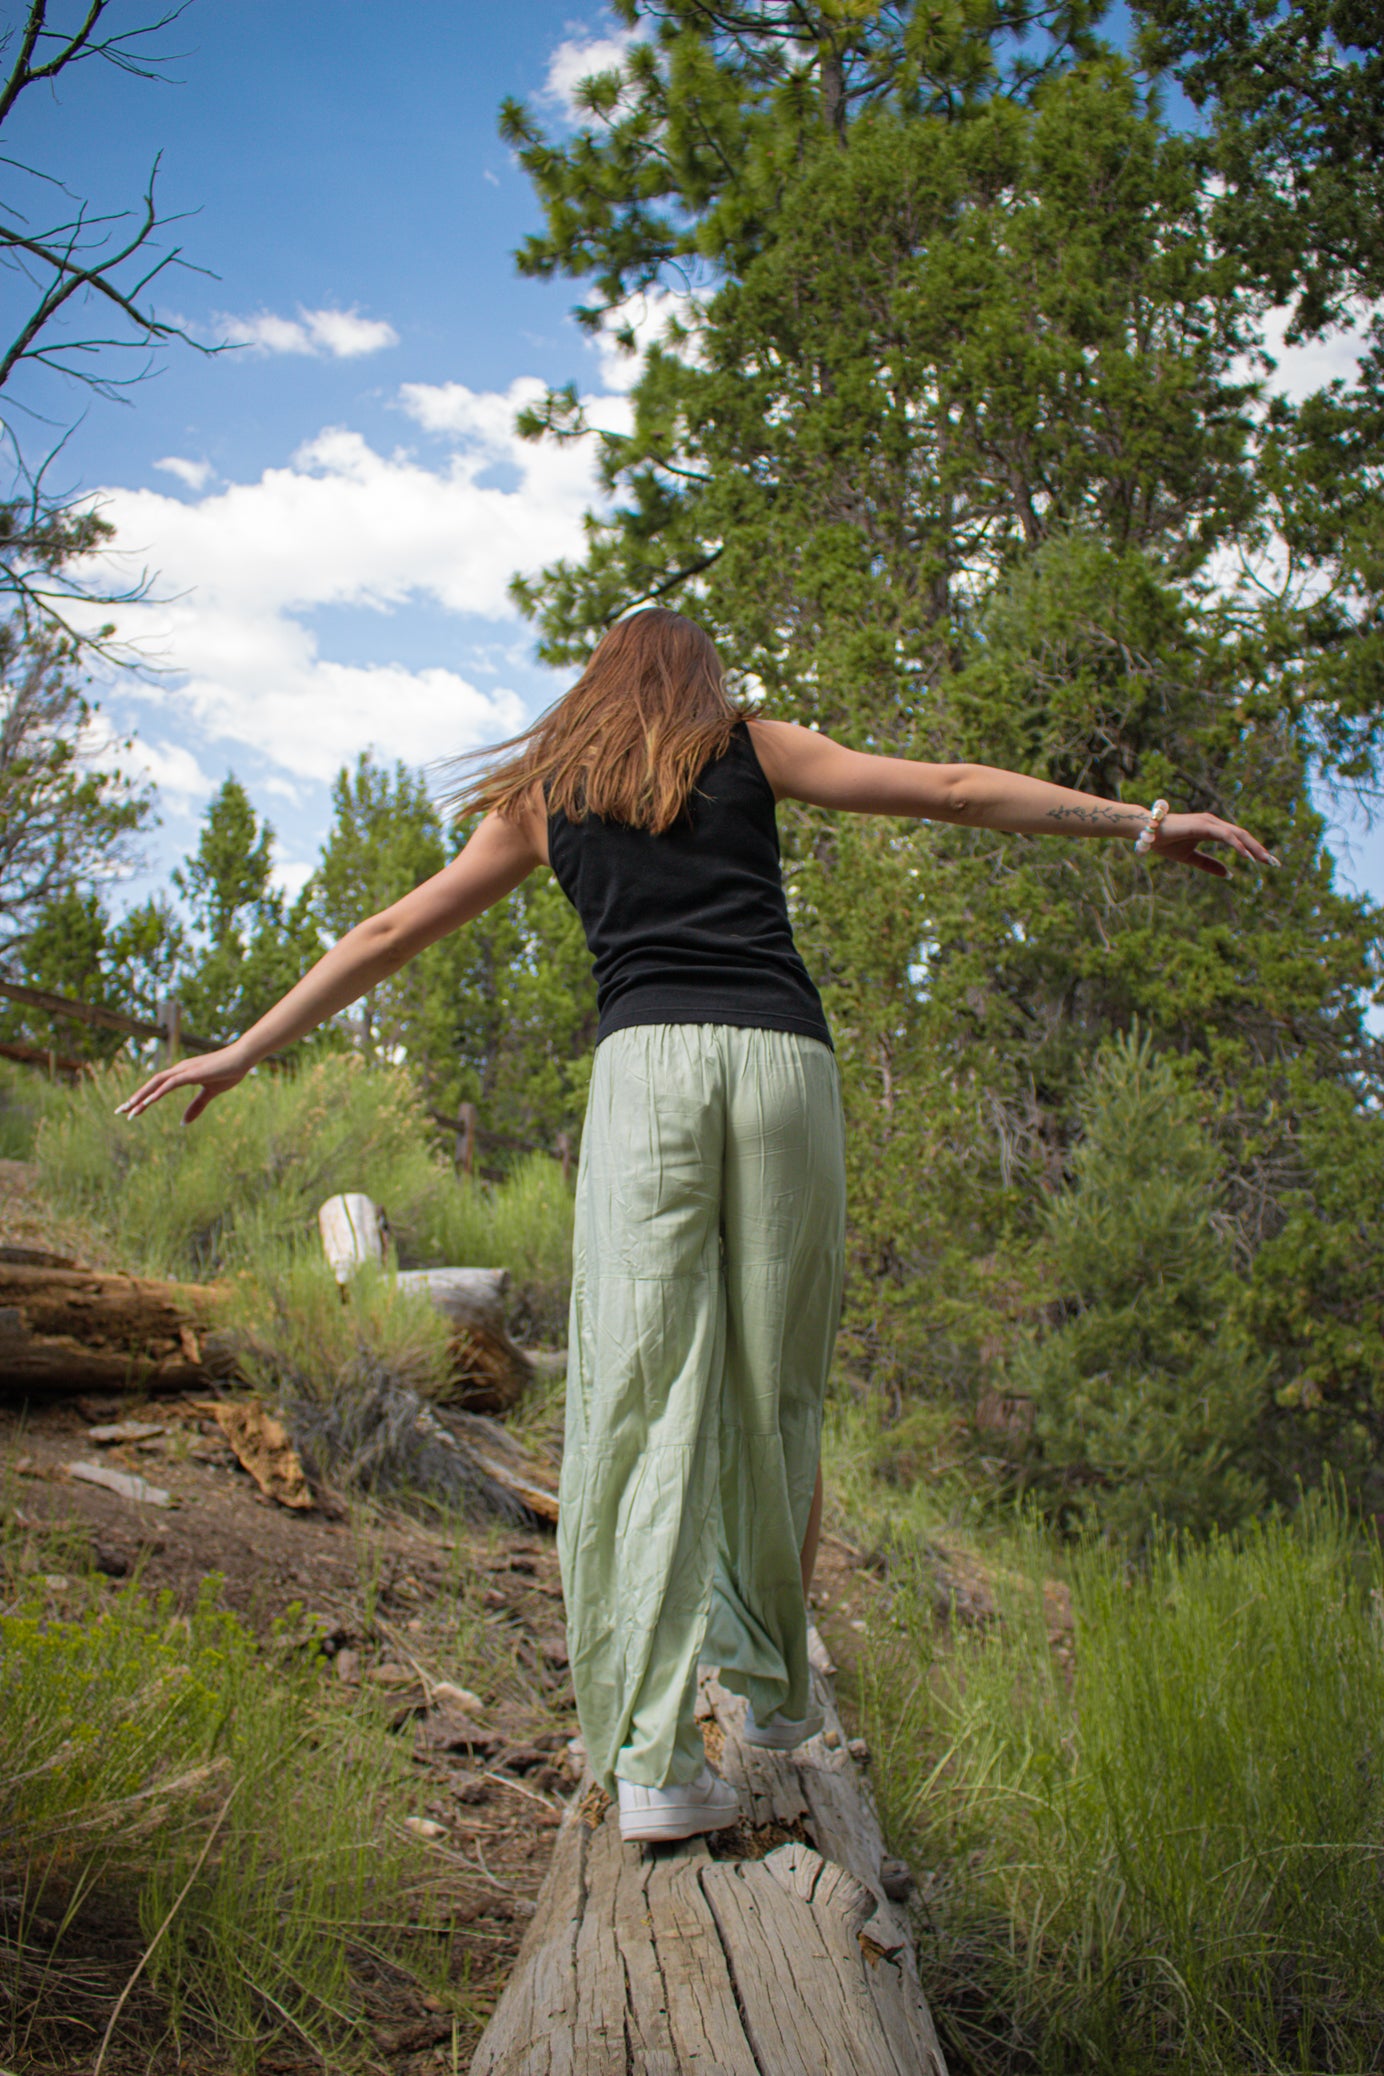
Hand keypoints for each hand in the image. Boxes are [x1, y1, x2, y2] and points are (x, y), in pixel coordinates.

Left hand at [115, 1043, 254, 1124]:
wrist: (243, 1057)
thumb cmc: (230, 1071)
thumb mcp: (211, 1093)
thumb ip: (196, 1107)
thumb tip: (182, 1123)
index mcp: (182, 1073)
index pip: (157, 1086)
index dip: (143, 1098)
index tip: (131, 1109)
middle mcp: (179, 1069)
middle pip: (151, 1084)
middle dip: (135, 1098)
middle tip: (120, 1111)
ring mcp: (184, 1070)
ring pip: (156, 1083)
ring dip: (142, 1096)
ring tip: (129, 1109)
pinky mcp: (191, 1073)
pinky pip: (170, 1084)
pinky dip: (158, 1093)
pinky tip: (148, 1102)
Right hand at [1150, 811, 1279, 877]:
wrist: (1146, 832)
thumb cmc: (1165, 842)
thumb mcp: (1190, 858)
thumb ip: (1209, 865)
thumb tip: (1229, 875)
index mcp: (1212, 829)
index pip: (1239, 839)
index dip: (1254, 851)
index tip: (1268, 863)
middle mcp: (1214, 822)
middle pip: (1244, 835)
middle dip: (1261, 850)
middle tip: (1275, 864)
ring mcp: (1209, 822)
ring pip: (1238, 834)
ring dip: (1254, 848)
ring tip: (1266, 861)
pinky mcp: (1203, 825)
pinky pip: (1226, 835)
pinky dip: (1238, 845)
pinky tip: (1247, 856)